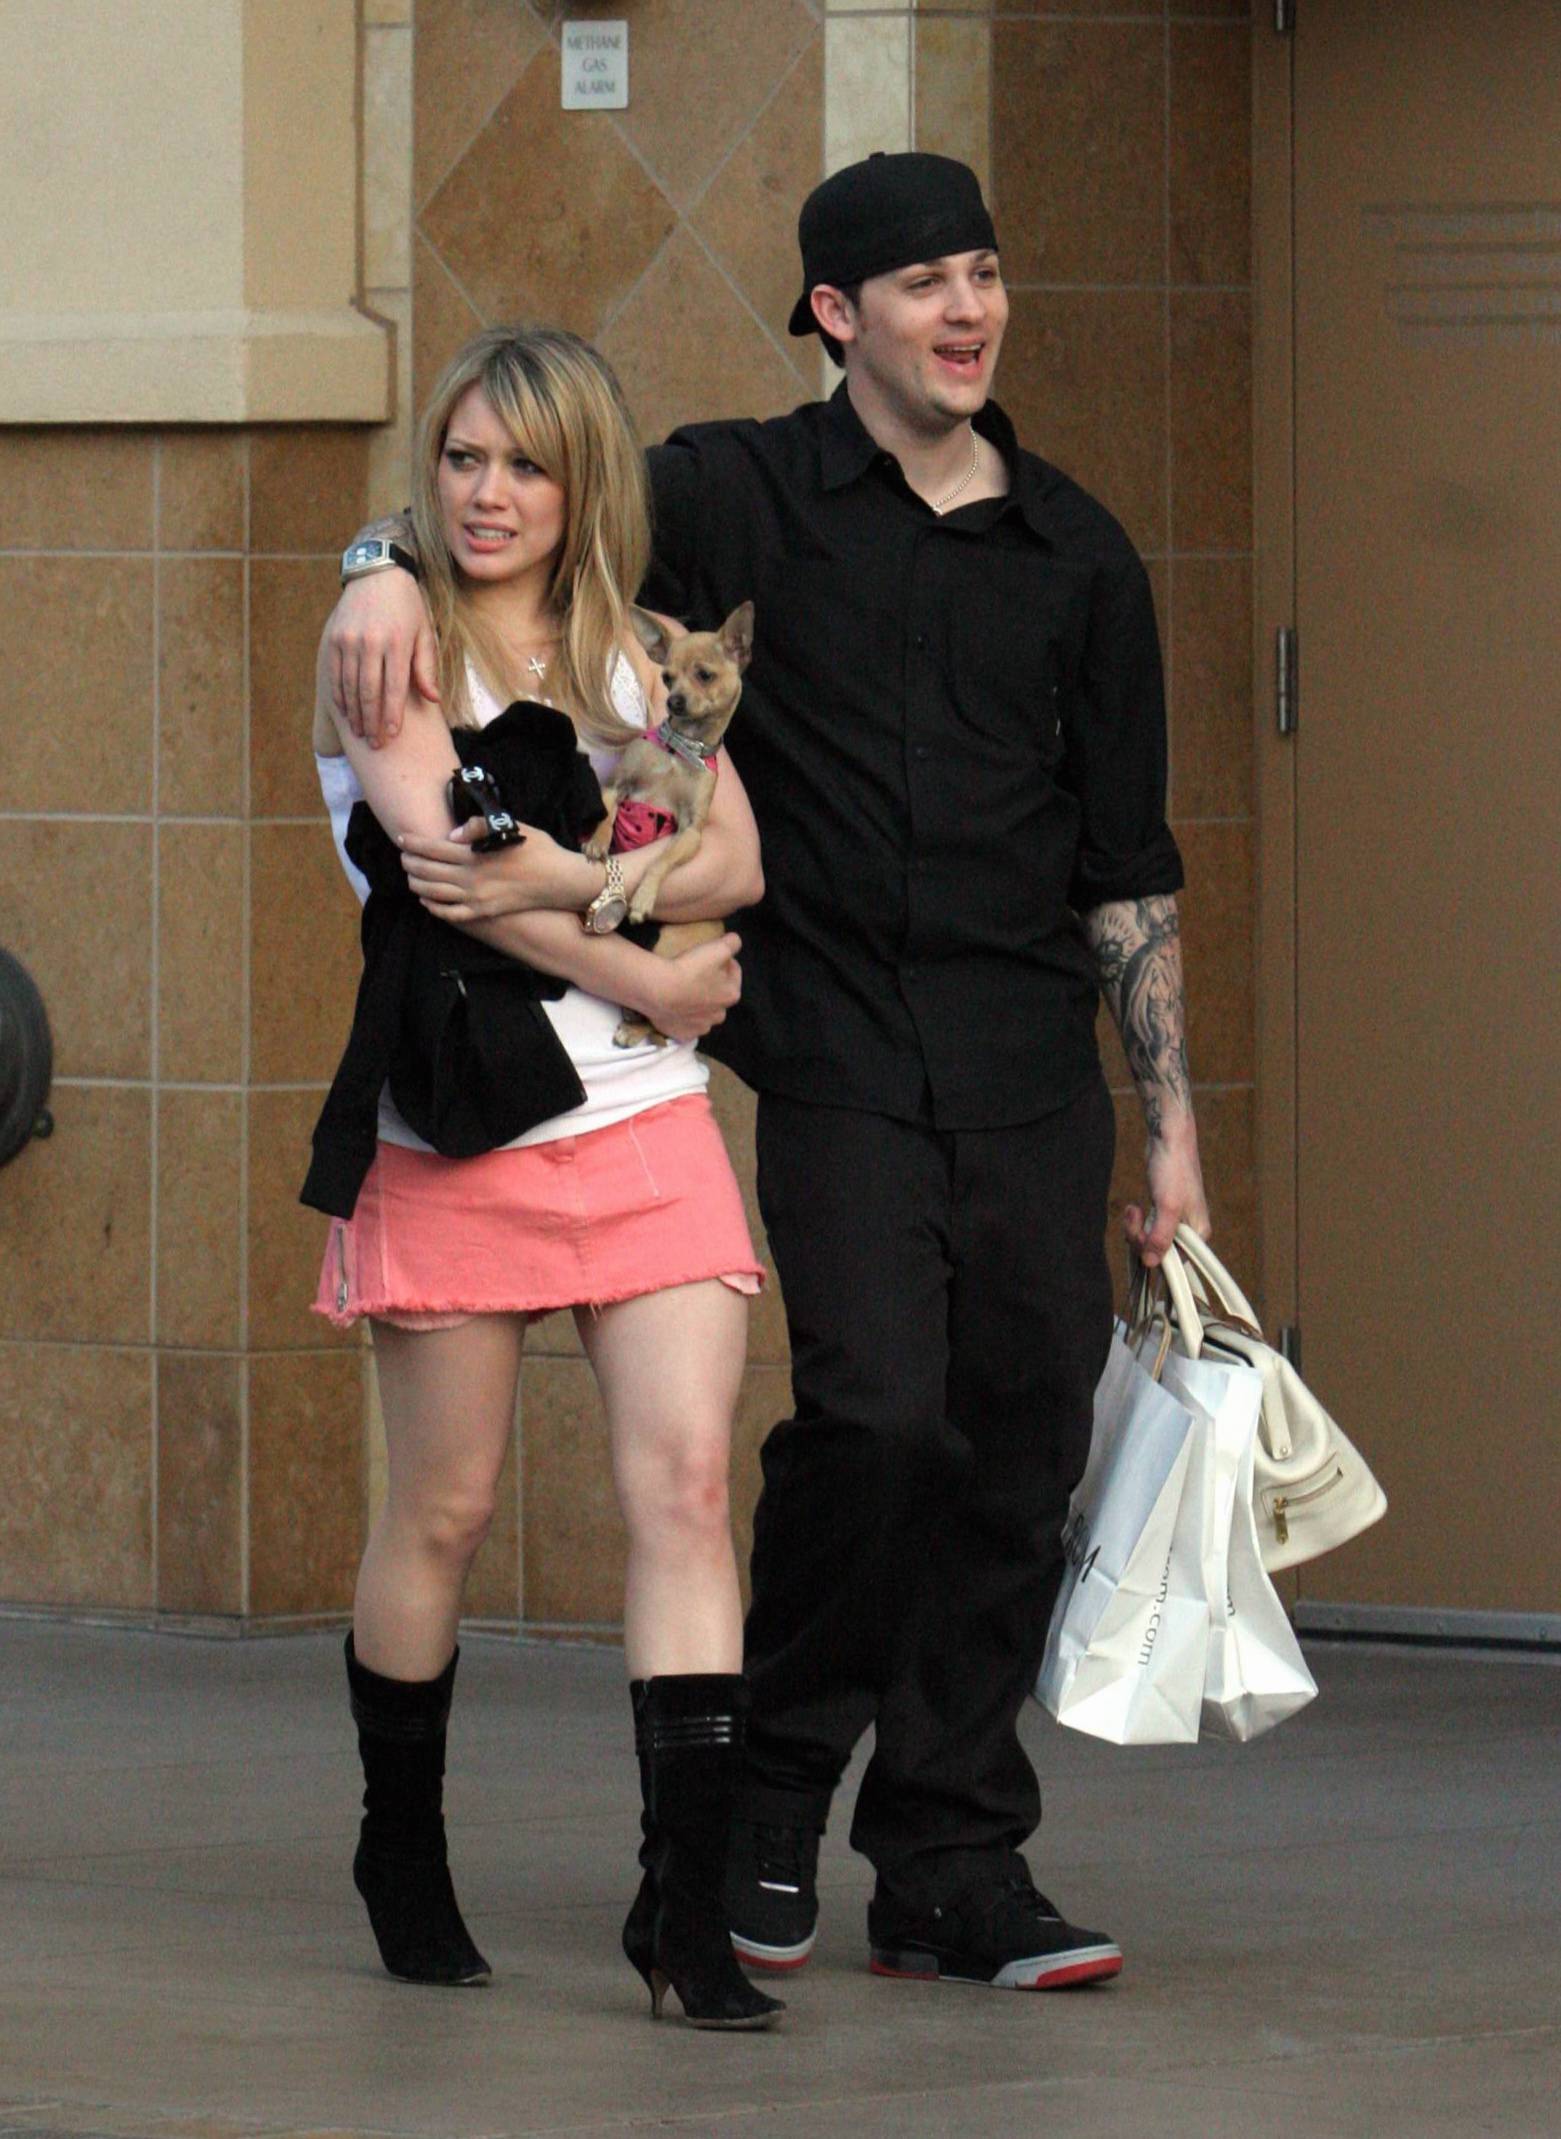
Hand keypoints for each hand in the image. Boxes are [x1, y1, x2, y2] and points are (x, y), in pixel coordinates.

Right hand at [325, 571, 437, 745]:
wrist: (377, 573)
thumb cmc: (407, 607)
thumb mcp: (424, 632)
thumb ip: (426, 667)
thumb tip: (432, 699)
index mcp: (396, 643)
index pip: (394, 689)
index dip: (392, 716)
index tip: (391, 736)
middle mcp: (370, 642)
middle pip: (369, 692)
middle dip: (372, 722)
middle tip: (375, 744)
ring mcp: (349, 639)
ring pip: (349, 686)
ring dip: (354, 713)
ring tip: (360, 732)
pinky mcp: (334, 637)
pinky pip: (334, 673)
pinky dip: (339, 695)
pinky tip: (345, 711)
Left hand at [401, 820, 573, 920]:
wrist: (560, 880)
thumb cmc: (538, 849)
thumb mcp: (511, 827)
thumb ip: (478, 827)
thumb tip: (452, 835)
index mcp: (475, 854)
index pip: (433, 848)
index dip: (414, 843)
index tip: (402, 838)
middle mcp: (471, 878)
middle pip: (428, 871)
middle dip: (410, 863)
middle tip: (403, 856)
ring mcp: (476, 898)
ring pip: (434, 893)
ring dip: (417, 884)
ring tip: (410, 876)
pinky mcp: (484, 912)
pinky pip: (451, 914)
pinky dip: (434, 908)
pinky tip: (427, 901)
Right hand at [642, 933, 742, 1042]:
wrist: (657, 991)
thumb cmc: (690, 969)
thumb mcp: (717, 948)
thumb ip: (732, 943)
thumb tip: (735, 942)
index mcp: (731, 995)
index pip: (734, 972)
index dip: (724, 961)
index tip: (711, 955)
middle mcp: (719, 1015)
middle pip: (719, 995)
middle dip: (712, 984)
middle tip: (695, 972)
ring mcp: (701, 1027)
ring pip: (704, 1012)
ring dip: (698, 1003)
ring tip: (684, 990)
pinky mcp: (683, 1035)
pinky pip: (687, 1025)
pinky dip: (683, 1017)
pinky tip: (675, 1007)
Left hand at [1124, 1126, 1210, 1267]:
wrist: (1168, 1139)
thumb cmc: (1173, 1169)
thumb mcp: (1166, 1207)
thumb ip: (1160, 1237)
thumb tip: (1151, 1263)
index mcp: (1198, 1233)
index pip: (1174, 1262)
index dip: (1153, 1256)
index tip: (1141, 1240)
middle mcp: (1188, 1230)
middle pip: (1158, 1252)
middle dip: (1139, 1238)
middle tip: (1134, 1216)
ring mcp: (1174, 1221)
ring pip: (1148, 1240)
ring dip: (1134, 1228)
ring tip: (1132, 1209)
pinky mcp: (1161, 1211)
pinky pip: (1144, 1228)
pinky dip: (1135, 1222)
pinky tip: (1132, 1208)